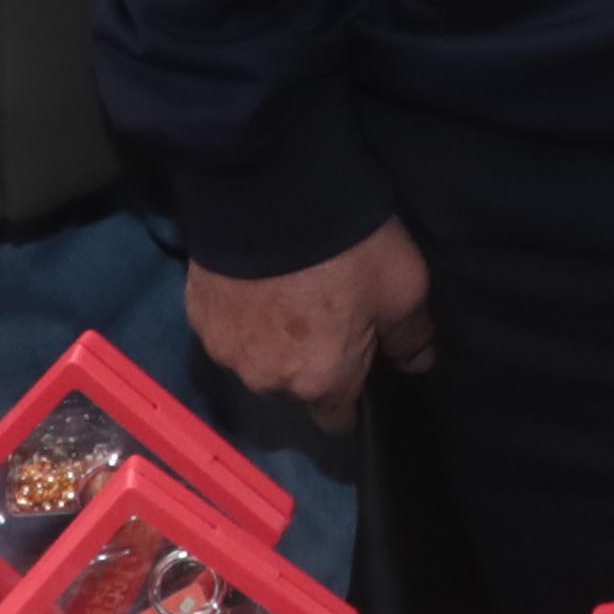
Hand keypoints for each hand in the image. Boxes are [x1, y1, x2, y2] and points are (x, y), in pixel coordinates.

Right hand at [189, 220, 434, 433]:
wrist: (268, 192)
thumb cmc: (347, 248)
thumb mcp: (403, 287)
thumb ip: (411, 337)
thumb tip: (416, 365)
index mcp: (320, 382)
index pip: (336, 420)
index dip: (352, 400)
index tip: (360, 369)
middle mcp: (267, 380)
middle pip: (295, 386)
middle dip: (312, 362)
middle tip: (328, 312)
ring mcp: (226, 348)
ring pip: (258, 358)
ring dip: (273, 339)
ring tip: (289, 292)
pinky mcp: (197, 314)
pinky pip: (228, 327)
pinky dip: (243, 312)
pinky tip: (257, 281)